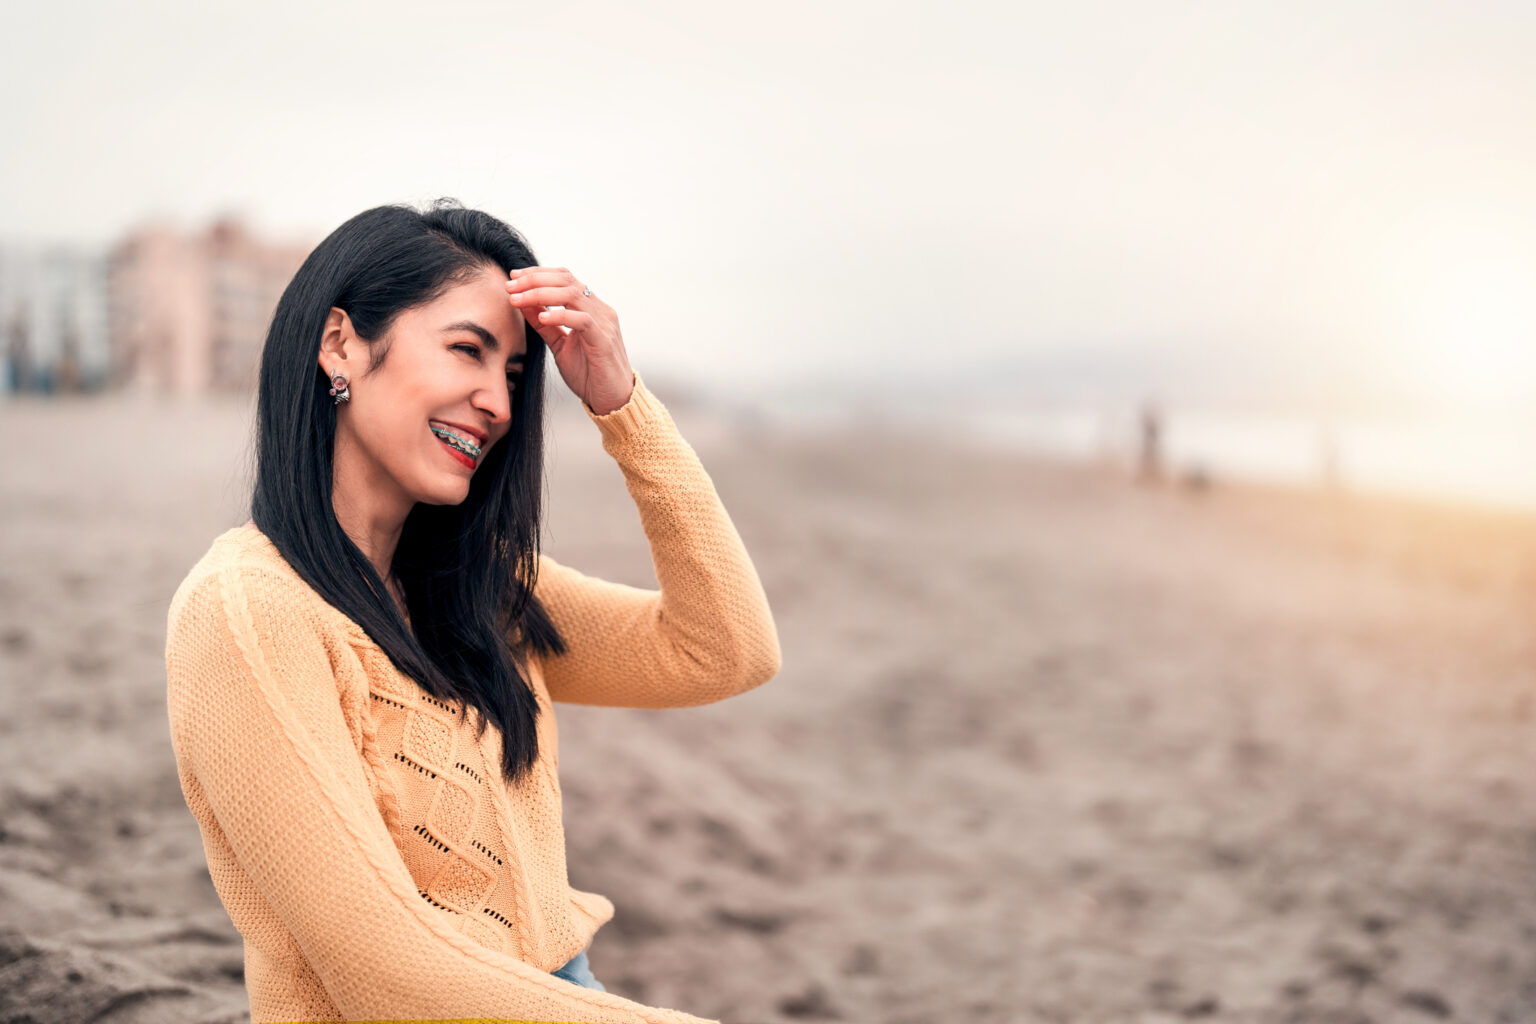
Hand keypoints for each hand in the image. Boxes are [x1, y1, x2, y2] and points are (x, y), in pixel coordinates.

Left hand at [505, 266, 633, 415]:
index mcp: (591, 308)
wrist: (613, 400)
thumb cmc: (589, 374)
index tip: (514, 277)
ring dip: (540, 294)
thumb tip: (523, 304)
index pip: (564, 278)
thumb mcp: (560, 345)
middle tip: (509, 286)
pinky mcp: (603, 340)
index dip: (538, 274)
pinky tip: (542, 317)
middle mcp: (600, 310)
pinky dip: (559, 315)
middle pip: (566, 281)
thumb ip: (545, 325)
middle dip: (534, 280)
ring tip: (517, 299)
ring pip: (572, 295)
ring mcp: (604, 323)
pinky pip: (581, 320)